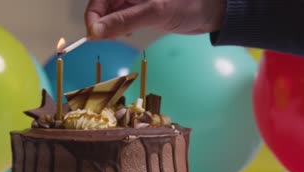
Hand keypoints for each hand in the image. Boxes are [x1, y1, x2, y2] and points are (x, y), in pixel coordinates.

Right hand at [85, 0, 225, 39]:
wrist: (211, 11)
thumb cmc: (189, 4)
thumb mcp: (154, 12)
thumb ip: (123, 21)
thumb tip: (96, 31)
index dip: (93, 16)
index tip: (93, 34)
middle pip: (103, 6)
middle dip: (101, 23)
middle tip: (108, 37)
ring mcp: (134, 0)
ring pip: (111, 14)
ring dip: (110, 27)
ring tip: (122, 34)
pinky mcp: (141, 10)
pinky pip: (122, 19)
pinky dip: (121, 28)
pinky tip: (129, 32)